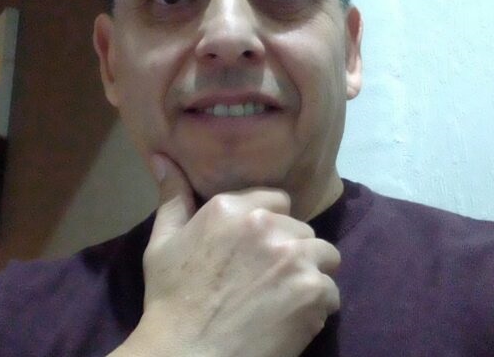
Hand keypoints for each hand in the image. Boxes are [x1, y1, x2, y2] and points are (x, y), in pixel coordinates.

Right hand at [126, 154, 340, 356]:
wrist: (188, 355)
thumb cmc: (171, 298)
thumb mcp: (162, 242)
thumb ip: (172, 196)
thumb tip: (162, 157)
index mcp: (232, 208)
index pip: (277, 200)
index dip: (271, 224)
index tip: (258, 248)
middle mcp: (266, 225)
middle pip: (301, 229)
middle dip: (290, 249)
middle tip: (268, 277)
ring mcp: (293, 257)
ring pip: (323, 255)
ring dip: (309, 273)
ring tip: (285, 297)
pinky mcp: (313, 291)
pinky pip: (331, 291)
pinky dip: (317, 306)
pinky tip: (292, 319)